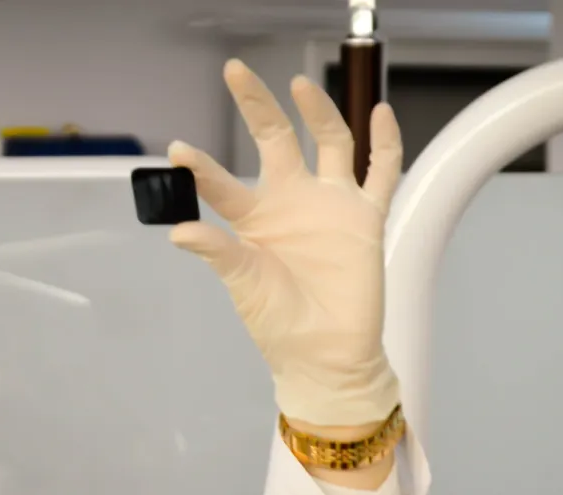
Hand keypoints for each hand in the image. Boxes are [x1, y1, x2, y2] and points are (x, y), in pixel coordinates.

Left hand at [169, 59, 404, 428]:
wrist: (326, 356)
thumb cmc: (279, 324)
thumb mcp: (243, 285)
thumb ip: (218, 251)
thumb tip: (179, 230)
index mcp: (254, 219)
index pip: (223, 182)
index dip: (201, 166)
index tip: (177, 150)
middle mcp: (292, 202)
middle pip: (276, 139)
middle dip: (258, 106)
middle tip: (235, 71)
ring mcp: (331, 205)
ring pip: (329, 143)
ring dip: (318, 112)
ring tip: (300, 85)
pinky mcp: (366, 218)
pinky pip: (380, 172)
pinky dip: (385, 142)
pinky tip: (380, 111)